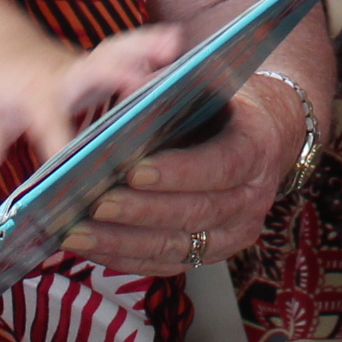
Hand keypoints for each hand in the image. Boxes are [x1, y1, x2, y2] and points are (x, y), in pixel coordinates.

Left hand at [0, 24, 182, 197]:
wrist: (6, 50)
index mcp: (39, 93)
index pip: (52, 120)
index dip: (62, 141)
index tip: (74, 161)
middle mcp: (69, 74)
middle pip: (94, 68)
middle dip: (118, 74)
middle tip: (143, 81)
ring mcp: (91, 64)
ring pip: (120, 50)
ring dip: (147, 46)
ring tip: (176, 42)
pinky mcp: (108, 60)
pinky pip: (135, 50)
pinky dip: (157, 44)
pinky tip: (183, 44)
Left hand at [60, 71, 299, 275]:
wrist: (261, 136)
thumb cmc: (224, 103)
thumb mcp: (209, 80)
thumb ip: (176, 79)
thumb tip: (135, 78)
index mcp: (256, 147)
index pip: (222, 165)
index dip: (179, 172)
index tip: (134, 171)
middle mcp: (253, 197)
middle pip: (196, 212)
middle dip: (141, 211)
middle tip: (97, 204)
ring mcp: (236, 231)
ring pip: (178, 246)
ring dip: (124, 242)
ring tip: (80, 232)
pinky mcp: (213, 253)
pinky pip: (167, 264)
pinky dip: (126, 258)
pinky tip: (93, 246)